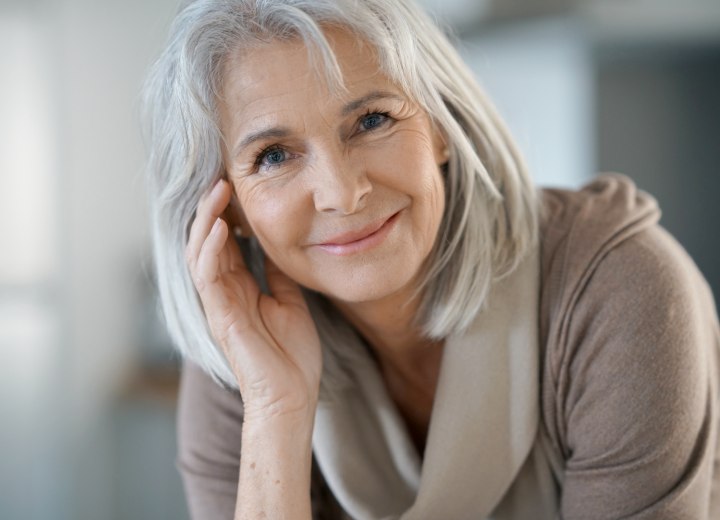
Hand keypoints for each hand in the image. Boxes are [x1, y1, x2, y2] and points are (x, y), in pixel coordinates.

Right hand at [186, 179, 321, 421]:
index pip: (226, 243)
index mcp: (240, 289)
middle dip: (212, 209)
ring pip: (199, 253)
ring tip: (216, 191)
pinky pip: (207, 276)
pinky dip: (210, 249)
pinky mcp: (219, 315)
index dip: (228, 213)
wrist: (292, 394)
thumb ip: (277, 275)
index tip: (237, 185)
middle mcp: (224, 293)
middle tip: (222, 178)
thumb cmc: (292, 354)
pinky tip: (219, 226)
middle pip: (208, 241)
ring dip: (205, 220)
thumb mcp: (290, 301)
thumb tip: (276, 247)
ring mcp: (218, 303)